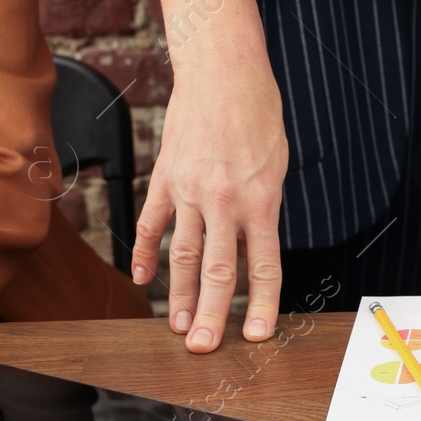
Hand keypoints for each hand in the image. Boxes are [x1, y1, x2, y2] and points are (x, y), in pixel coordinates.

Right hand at [130, 0, 287, 353]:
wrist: (223, 71)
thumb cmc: (259, 115)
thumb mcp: (278, 167)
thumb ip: (265, 209)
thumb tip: (255, 247)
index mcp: (261, 202)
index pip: (262, 267)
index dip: (259, 305)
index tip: (255, 336)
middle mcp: (224, 202)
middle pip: (216, 270)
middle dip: (211, 315)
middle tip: (204, 349)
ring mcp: (190, 191)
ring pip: (182, 254)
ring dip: (178, 296)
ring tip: (177, 328)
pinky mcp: (165, 177)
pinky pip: (152, 223)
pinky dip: (145, 252)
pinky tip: (142, 279)